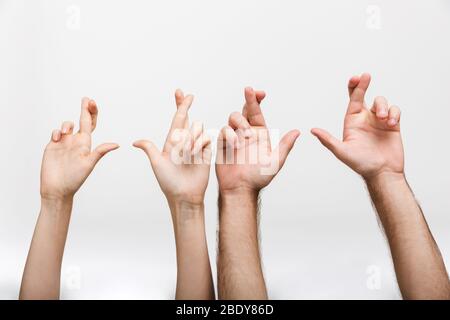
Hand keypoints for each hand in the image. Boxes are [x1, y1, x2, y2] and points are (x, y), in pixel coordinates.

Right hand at [40, 98, 118, 200]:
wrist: (57, 189)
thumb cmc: (75, 179)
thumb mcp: (89, 164)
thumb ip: (100, 152)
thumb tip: (117, 144)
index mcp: (86, 144)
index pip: (90, 124)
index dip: (91, 112)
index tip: (92, 101)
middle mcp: (76, 141)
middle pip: (80, 121)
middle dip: (84, 109)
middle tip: (86, 99)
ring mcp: (64, 143)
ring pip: (67, 125)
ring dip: (67, 124)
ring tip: (67, 131)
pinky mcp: (52, 146)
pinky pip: (55, 133)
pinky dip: (56, 131)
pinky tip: (57, 138)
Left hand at [134, 89, 211, 205]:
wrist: (184, 194)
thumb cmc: (169, 182)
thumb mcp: (157, 164)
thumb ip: (150, 149)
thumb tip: (135, 142)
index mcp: (172, 141)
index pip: (177, 119)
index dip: (180, 105)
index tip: (180, 92)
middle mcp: (186, 141)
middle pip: (188, 118)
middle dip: (186, 107)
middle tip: (189, 98)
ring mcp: (197, 146)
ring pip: (197, 127)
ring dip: (190, 138)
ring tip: (186, 154)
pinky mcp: (207, 152)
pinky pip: (206, 138)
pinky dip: (199, 144)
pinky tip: (195, 156)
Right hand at [216, 87, 299, 193]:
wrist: (240, 188)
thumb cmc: (258, 177)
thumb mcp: (275, 161)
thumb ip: (285, 145)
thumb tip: (297, 132)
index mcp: (260, 133)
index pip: (257, 112)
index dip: (256, 100)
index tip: (258, 92)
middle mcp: (246, 132)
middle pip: (244, 110)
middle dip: (248, 100)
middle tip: (249, 91)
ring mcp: (234, 136)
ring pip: (233, 117)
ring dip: (239, 123)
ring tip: (244, 137)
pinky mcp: (222, 143)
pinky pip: (223, 130)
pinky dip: (229, 135)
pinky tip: (234, 146)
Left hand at [311, 73, 403, 179]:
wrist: (381, 172)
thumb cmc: (361, 164)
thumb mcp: (342, 151)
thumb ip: (328, 140)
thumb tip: (312, 130)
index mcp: (352, 121)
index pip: (353, 100)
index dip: (354, 87)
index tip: (355, 78)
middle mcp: (365, 119)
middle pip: (365, 95)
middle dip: (364, 84)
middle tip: (366, 76)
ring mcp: (379, 121)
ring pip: (381, 102)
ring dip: (382, 106)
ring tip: (383, 118)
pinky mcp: (393, 125)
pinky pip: (395, 110)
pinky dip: (394, 113)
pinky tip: (391, 122)